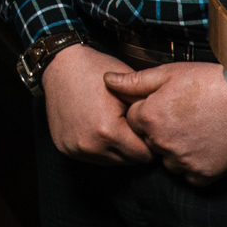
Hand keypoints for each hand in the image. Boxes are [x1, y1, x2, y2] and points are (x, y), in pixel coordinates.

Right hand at [43, 44, 153, 164]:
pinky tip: (97, 127)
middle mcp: (90, 145)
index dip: (148, 139)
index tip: (146, 128)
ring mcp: (75, 148)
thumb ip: (148, 113)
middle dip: (133, 146)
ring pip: (110, 161)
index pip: (144, 154)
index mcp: (108, 131)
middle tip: (130, 125)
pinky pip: (92, 156)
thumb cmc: (94, 71)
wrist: (60, 65)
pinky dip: (98, 146)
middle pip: (128, 161)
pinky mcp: (65, 148)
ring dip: (116, 148)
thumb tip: (165, 132)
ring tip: (113, 125)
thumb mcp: (127, 88)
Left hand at [104, 63, 226, 185]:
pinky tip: (207, 145)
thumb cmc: (210, 82)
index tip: (168, 104)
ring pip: (168, 160)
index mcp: (149, 118)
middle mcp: (161, 143)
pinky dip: (195, 164)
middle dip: (161, 131)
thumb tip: (107, 80)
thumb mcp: (168, 73)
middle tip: (185, 116)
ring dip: (176, 149)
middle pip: (150, 141)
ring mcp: (183, 161)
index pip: (134, 120)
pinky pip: (189, 175)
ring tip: (198, 129)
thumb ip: (134, 81)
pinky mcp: (203, 175)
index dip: (149, 111)